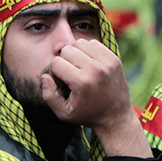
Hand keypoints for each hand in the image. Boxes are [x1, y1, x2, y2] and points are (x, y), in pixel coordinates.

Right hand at [40, 40, 150, 156]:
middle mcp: (95, 69)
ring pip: (80, 43)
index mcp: (81, 82)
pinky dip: (88, 51)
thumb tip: (45, 76)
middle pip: (67, 49)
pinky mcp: (114, 59)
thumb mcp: (63, 113)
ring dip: (76, 54)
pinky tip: (89, 65)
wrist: (116, 117)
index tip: (63, 84)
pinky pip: (94, 43)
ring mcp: (107, 62)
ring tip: (80, 68)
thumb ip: (49, 95)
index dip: (55, 73)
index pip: (56, 62)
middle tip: (71, 76)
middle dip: (64, 62)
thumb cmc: (87, 115)